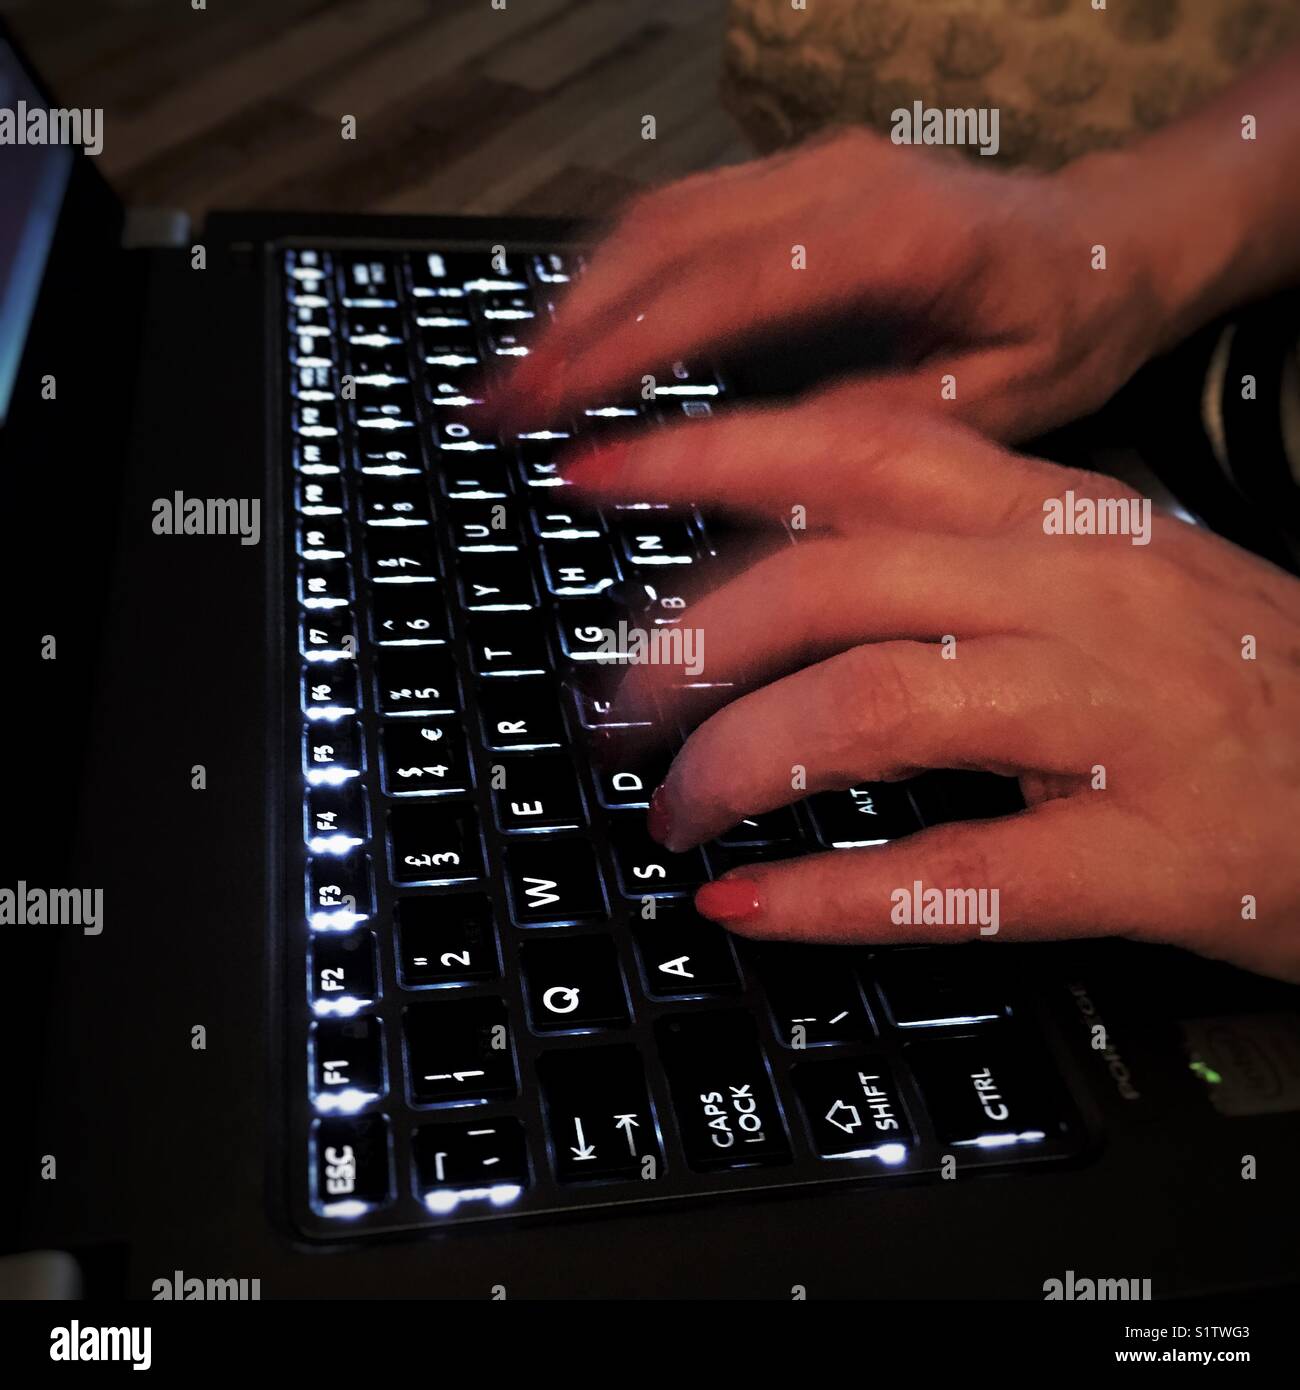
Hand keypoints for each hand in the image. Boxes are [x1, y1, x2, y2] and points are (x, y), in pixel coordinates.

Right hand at [494, 125, 1171, 441]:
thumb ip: (872, 430)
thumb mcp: (997, 405)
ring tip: (512, 383)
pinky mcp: (793, 182)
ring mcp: (811, 167)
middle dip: (564, 329)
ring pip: (657, 217)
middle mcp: (839, 178)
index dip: (619, 349)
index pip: (720, 287)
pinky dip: (612, 277)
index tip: (543, 408)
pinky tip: (573, 334)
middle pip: (663, 238)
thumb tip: (748, 466)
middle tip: (492, 409)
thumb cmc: (1067, 325)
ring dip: (572, 300)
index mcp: (896, 235)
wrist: (1109, 242)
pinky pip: (680, 215)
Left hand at [564, 402, 1299, 981]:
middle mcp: (1077, 597)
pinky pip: (957, 876)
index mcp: (1061, 519)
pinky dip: (833, 895)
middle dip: (687, 644)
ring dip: (739, 763)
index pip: (855, 451)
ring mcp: (1113, 723)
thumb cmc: (1243, 676)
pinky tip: (753, 906)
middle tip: (613, 707)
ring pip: (871, 709)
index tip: (597, 471)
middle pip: (830, 583)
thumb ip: (969, 548)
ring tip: (673, 810)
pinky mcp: (1143, 855)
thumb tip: (793, 560)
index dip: (708, 455)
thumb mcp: (1114, 568)